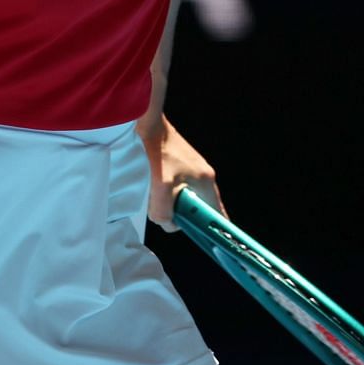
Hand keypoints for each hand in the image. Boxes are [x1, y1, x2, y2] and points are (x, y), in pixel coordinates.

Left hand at [136, 111, 222, 232]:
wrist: (146, 124)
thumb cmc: (156, 152)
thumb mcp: (160, 188)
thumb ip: (165, 212)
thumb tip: (168, 223)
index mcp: (206, 182)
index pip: (217, 213)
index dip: (213, 228)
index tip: (207, 240)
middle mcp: (204, 175)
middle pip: (199, 208)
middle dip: (182, 215)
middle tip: (166, 213)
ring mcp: (193, 168)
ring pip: (185, 197)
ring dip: (171, 202)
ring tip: (155, 195)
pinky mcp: (180, 164)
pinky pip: (177, 187)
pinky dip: (166, 192)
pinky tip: (152, 187)